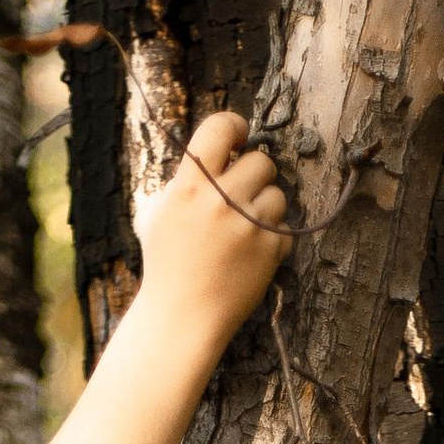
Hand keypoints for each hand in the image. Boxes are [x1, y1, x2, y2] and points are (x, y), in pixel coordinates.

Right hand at [135, 107, 291, 343]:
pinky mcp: (270, 249)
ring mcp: (249, 225)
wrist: (182, 317)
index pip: (220, 127)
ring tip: (243, 231)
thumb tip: (215, 151)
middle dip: (254, 176)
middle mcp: (221, 199)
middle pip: (261, 160)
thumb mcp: (157, 213)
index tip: (239, 137)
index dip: (235, 126)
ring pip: (277, 194)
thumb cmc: (166, 264)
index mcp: (189, 185)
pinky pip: (286, 227)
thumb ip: (183, 179)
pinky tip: (250, 255)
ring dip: (265, 208)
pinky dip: (273, 239)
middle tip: (241, 196)